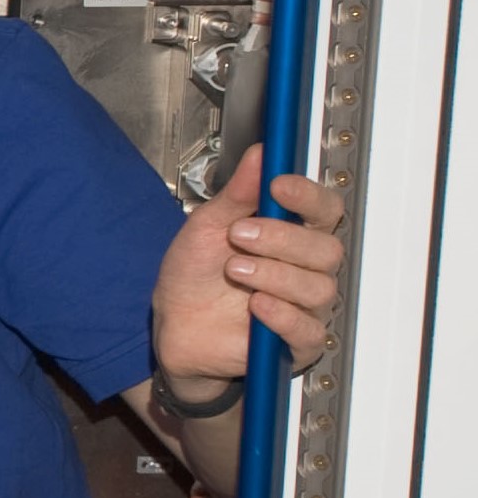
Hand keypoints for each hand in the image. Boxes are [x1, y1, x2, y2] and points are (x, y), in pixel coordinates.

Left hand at [152, 147, 347, 383]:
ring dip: (274, 275)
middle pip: (325, 248)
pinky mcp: (295, 342)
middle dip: (281, 239)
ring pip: (318, 287)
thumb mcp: (206, 228)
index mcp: (290, 235)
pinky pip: (307, 330)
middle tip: (240, 236)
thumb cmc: (194, 277)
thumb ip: (236, 195)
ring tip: (235, 270)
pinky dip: (282, 314)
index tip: (279, 186)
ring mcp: (304, 306)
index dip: (307, 196)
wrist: (173, 326)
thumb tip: (261, 154)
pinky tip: (256, 304)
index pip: (324, 210)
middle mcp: (304, 268)